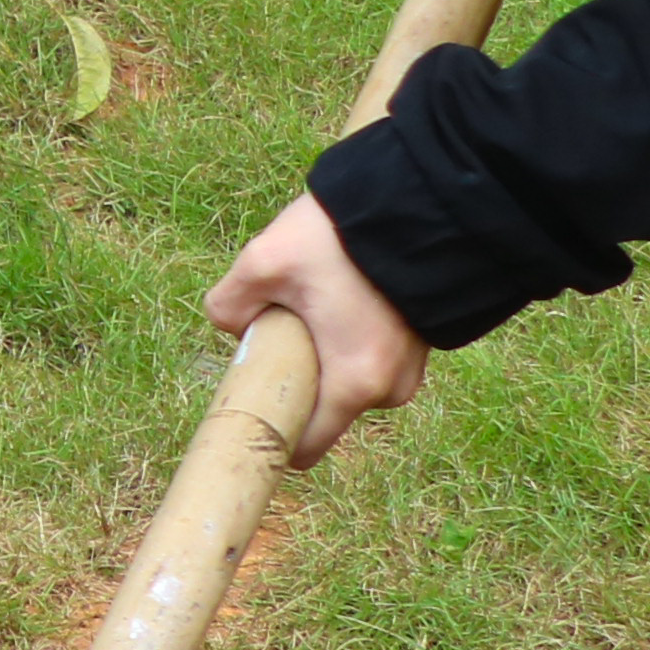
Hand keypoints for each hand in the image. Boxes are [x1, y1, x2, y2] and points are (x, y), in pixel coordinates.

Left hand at [205, 196, 430, 468]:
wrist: (420, 203)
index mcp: (354, 383)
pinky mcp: (416, 347)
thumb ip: (229, 305)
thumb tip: (231, 327)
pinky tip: (337, 296)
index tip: (245, 402)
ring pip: (341, 379)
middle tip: (277, 324)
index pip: (304, 446)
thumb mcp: (263, 263)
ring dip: (318, 352)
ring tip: (313, 299)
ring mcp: (409, 370)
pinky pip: (365, 360)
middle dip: (292, 376)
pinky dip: (343, 340)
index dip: (268, 431)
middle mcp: (389, 388)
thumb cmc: (342, 238)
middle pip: (319, 407)